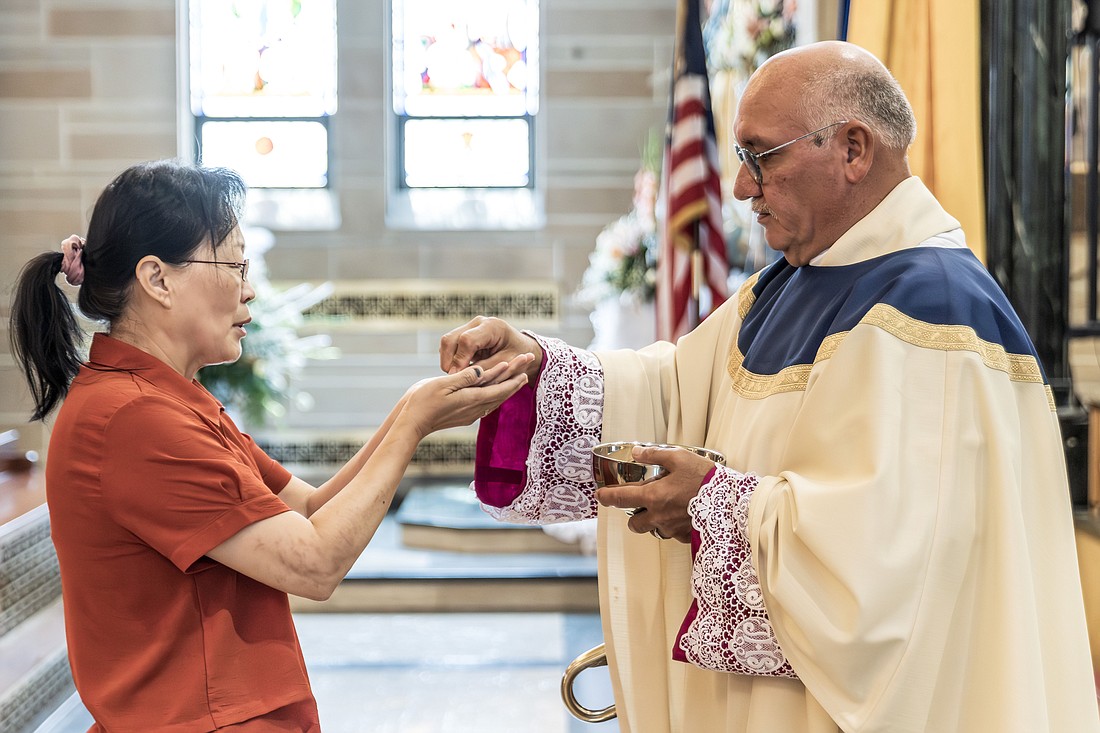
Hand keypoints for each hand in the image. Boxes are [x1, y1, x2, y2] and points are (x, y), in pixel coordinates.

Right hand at [400, 354, 533, 438]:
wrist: (411, 424)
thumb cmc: (422, 402)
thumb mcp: (441, 385)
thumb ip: (463, 378)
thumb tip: (481, 371)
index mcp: (471, 399)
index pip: (498, 387)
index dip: (512, 377)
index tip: (525, 367)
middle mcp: (474, 409)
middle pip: (500, 394)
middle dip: (515, 383)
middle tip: (528, 371)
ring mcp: (470, 414)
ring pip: (495, 401)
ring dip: (507, 391)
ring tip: (518, 382)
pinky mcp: (464, 417)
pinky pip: (486, 406)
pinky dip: (496, 398)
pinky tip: (497, 396)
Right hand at [439, 316, 542, 381]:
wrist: (523, 348)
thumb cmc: (519, 356)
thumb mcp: (506, 364)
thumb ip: (486, 368)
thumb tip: (461, 375)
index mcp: (492, 327)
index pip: (467, 340)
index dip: (460, 360)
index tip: (457, 377)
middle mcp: (478, 323)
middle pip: (450, 339)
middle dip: (448, 361)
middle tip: (452, 379)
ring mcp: (470, 327)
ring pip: (447, 342)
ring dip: (448, 360)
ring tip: (457, 376)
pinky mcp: (465, 334)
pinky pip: (450, 345)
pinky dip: (451, 359)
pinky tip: (460, 370)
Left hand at [594, 444, 716, 542]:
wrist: (731, 500)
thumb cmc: (706, 478)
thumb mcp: (679, 458)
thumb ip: (654, 454)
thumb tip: (636, 452)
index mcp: (653, 496)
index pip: (620, 499)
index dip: (606, 497)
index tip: (600, 496)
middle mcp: (659, 516)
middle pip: (634, 524)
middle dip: (632, 516)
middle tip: (640, 504)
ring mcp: (672, 529)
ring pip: (653, 530)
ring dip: (653, 522)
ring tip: (665, 508)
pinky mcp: (686, 536)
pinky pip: (672, 535)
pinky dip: (672, 527)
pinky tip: (682, 515)